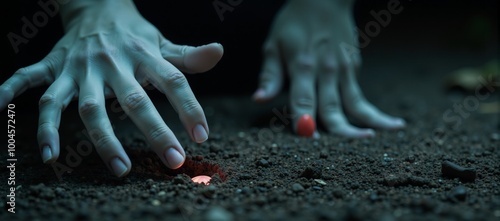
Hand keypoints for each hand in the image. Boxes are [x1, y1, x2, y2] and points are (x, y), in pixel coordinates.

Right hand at [0, 0, 222, 175]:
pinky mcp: (53, 67)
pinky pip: (27, 79)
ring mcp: (80, 67)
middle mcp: (112, 62)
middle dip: (153, 133)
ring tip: (105, 167)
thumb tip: (219, 52)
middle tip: (171, 162)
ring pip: (82, 106)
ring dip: (90, 138)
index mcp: (144, 55)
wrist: (97, 6)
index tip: (201, 137)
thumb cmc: (136, 35)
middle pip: (133, 101)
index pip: (174, 82)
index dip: (190, 109)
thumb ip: (187, 56)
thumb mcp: (162, 43)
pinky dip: (9, 91)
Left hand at [253, 0, 404, 137]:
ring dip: (370, 123)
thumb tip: (259, 99)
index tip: (308, 139)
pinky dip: (374, 112)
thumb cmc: (294, 24)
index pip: (303, 100)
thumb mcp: (274, 45)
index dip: (304, 121)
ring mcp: (343, 70)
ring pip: (355, 104)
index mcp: (302, 66)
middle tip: (351, 151)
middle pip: (333, 108)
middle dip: (341, 132)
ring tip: (384, 137)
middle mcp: (325, 71)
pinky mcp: (354, 68)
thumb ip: (270, 75)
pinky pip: (360, 96)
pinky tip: (389, 123)